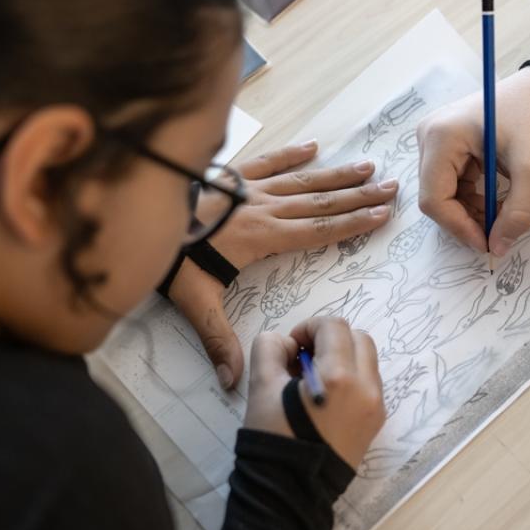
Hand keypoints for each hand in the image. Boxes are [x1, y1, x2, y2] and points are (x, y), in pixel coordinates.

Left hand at [169, 141, 396, 388]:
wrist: (138, 216)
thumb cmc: (169, 261)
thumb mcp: (194, 303)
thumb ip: (217, 340)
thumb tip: (232, 382)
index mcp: (263, 238)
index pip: (319, 231)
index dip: (353, 224)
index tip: (382, 215)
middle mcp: (263, 209)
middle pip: (321, 202)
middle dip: (359, 196)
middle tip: (391, 186)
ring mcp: (248, 189)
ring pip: (302, 180)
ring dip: (336, 175)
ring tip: (367, 167)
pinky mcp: (231, 176)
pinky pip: (267, 161)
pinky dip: (291, 154)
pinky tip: (313, 147)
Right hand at [242, 317, 384, 468]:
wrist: (290, 491)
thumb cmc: (274, 438)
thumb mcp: (261, 386)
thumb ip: (270, 349)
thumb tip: (287, 343)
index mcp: (339, 377)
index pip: (334, 327)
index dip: (309, 326)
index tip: (292, 345)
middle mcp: (366, 388)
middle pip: (358, 338)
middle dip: (331, 338)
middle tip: (304, 357)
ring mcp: (375, 407)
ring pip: (367, 361)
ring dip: (343, 357)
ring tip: (313, 378)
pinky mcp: (376, 423)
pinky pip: (369, 385)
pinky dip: (351, 378)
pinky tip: (325, 397)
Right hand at [417, 67, 529, 255]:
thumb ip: (519, 212)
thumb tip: (498, 247)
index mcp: (441, 136)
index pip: (435, 198)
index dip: (459, 227)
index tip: (488, 244)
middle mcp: (428, 136)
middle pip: (435, 197)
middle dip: (465, 220)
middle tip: (497, 234)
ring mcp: (433, 140)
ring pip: (442, 193)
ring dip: (469, 212)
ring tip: (500, 214)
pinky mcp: (444, 145)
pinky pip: (450, 184)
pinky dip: (471, 199)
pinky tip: (493, 200)